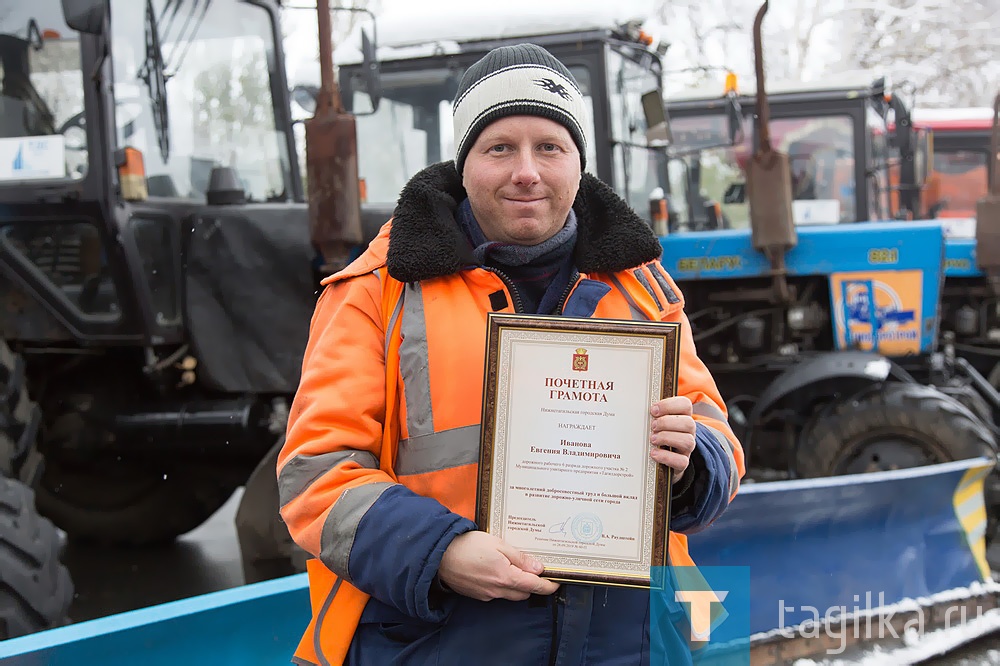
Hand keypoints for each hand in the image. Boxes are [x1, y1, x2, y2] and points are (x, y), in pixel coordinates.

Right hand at [437, 531, 559, 601]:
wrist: (439, 555)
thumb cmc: (468, 545)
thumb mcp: (498, 544)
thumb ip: (519, 557)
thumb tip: (538, 568)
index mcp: (505, 576)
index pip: (534, 586)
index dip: (547, 585)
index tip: (556, 582)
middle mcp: (497, 590)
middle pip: (523, 593)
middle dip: (532, 584)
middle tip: (534, 569)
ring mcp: (487, 594)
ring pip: (510, 595)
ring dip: (517, 586)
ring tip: (514, 568)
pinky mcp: (477, 595)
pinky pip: (497, 594)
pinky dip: (502, 586)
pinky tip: (496, 572)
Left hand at [650, 396, 696, 482]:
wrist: (660, 459)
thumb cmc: (656, 434)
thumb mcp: (654, 421)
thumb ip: (650, 414)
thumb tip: (634, 407)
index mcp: (682, 417)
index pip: (685, 405)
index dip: (670, 405)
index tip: (653, 410)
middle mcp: (688, 431)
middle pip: (689, 423)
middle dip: (667, 423)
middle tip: (652, 426)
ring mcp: (686, 448)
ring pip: (688, 441)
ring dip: (667, 438)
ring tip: (652, 439)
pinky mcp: (682, 462)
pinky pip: (681, 461)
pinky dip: (666, 457)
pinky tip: (654, 453)